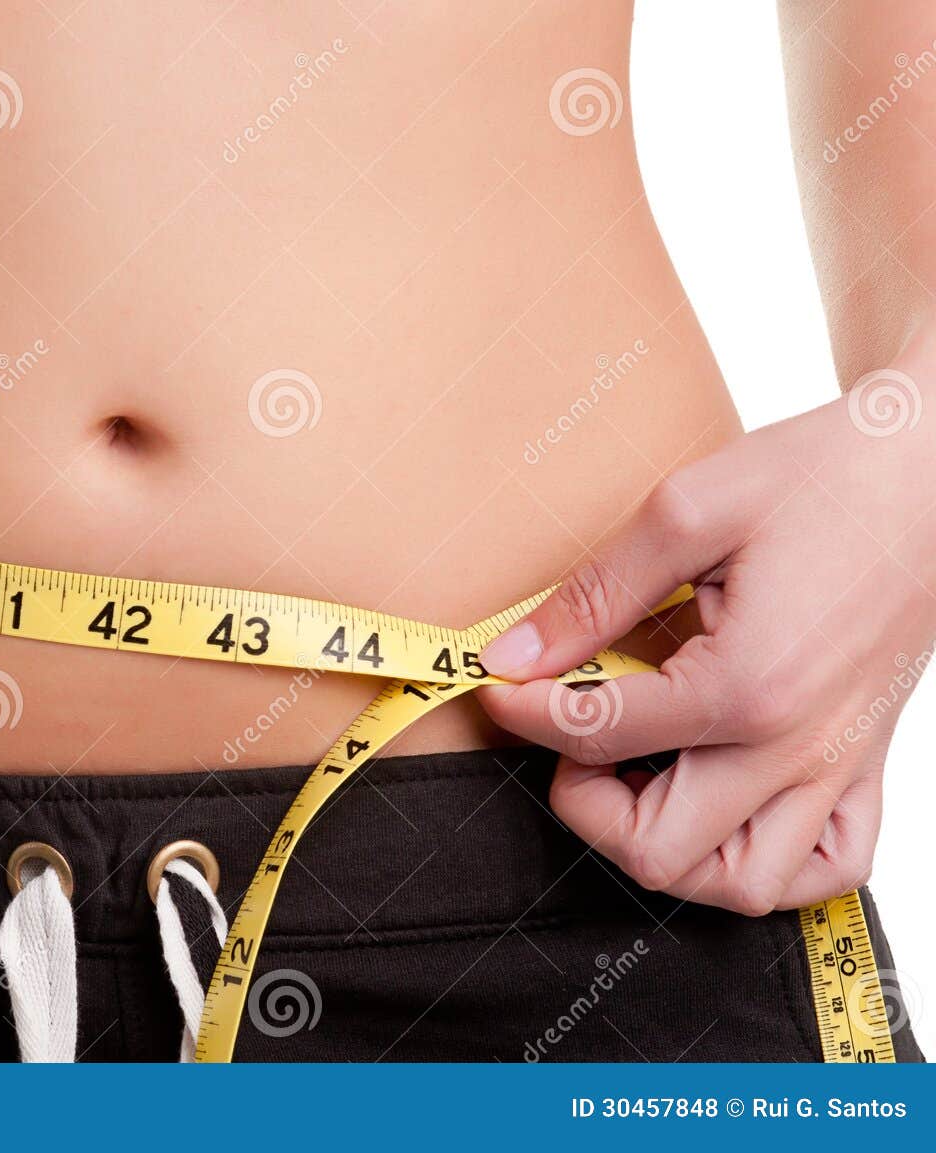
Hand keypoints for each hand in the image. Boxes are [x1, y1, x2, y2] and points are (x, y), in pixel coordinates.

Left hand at [476, 347, 935, 914]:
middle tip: (569, 732)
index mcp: (745, 684)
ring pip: (739, 885)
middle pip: (656, 850)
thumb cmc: (821, 478)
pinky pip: (825, 869)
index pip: (593, 734)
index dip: (522, 712)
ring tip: (637, 773)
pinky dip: (763, 862)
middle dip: (584, 800)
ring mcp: (838, 768)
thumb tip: (514, 656)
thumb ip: (594, 595)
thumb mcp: (686, 512)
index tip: (501, 684)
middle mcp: (796, 747)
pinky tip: (720, 803)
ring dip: (666, 847)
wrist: (934, 471)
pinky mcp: (866, 766)